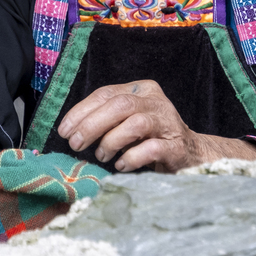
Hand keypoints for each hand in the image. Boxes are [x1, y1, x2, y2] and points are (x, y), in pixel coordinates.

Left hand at [57, 80, 255, 171]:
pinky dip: (131, 158)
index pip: (106, 93)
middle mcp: (156, 102)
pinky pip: (151, 149)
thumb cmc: (151, 138)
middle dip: (91, 125)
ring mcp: (169, 123)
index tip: (64, 129)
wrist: (191, 156)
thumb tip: (71, 130)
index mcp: (142, 90)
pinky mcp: (177, 146)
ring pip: (136, 123)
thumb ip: (106, 118)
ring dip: (111, 141)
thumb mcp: (128, 121)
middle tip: (75, 144)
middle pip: (120, 105)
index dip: (81, 111)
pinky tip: (121, 165)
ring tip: (102, 155)